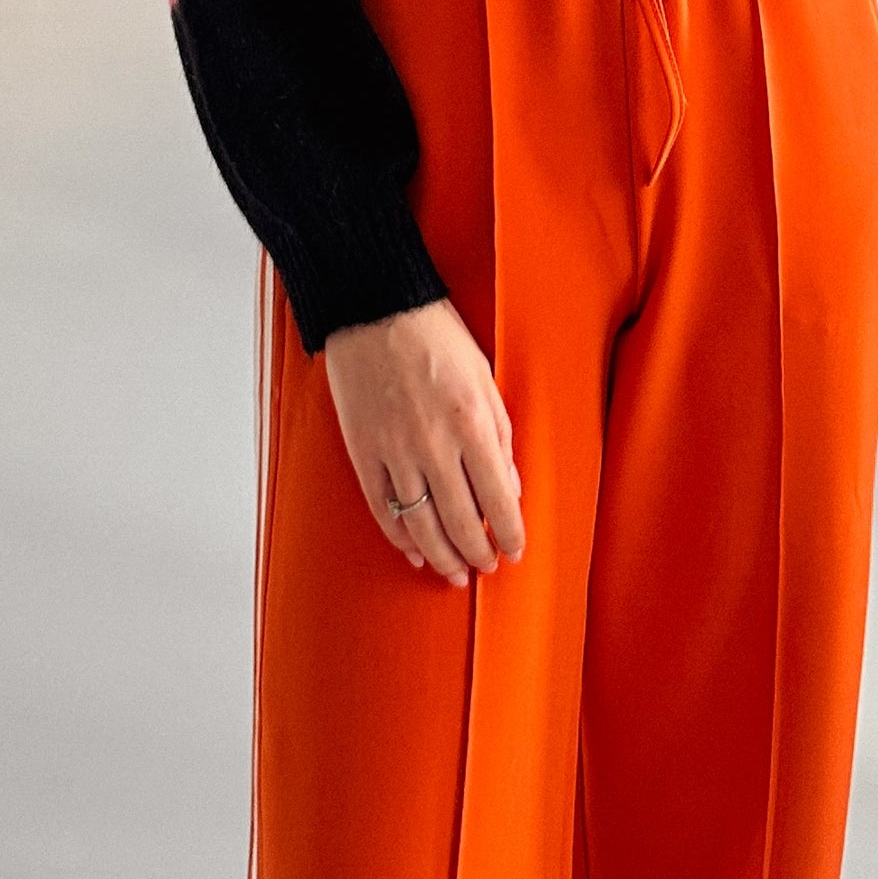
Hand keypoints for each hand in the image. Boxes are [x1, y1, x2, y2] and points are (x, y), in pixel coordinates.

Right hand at [323, 299, 525, 586]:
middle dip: (478, 554)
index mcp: (471, 423)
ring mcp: (394, 450)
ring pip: (421, 524)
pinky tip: (415, 550)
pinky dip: (399, 536)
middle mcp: (434, 444)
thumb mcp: (484, 378)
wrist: (374, 306)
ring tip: (454, 572)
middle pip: (461, 521)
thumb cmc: (436, 335)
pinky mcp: (363, 450)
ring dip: (442, 556)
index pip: (499, 499)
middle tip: (487, 567)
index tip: (514, 552)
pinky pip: (381, 507)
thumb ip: (500, 435)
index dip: (509, 534)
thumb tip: (510, 488)